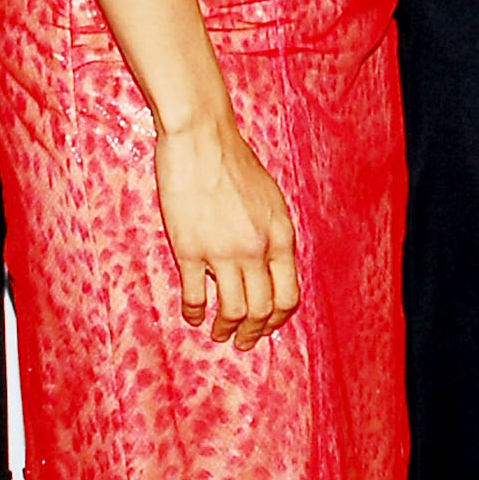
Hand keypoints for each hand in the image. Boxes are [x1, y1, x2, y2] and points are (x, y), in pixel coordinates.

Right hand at [154, 116, 299, 348]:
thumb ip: (272, 234)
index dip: (278, 318)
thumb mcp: (270, 199)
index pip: (288, 294)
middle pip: (262, 310)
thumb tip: (270, 265)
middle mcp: (256, 249)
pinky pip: (195, 295)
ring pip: (232, 311)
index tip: (268, 326)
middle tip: (244, 341)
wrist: (202, 137)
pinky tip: (193, 315)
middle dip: (254, 332)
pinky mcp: (190, 251)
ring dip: (226, 329)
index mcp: (280, 236)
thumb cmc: (235, 162)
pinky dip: (195, 312)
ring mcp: (222, 252)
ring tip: (219, 332)